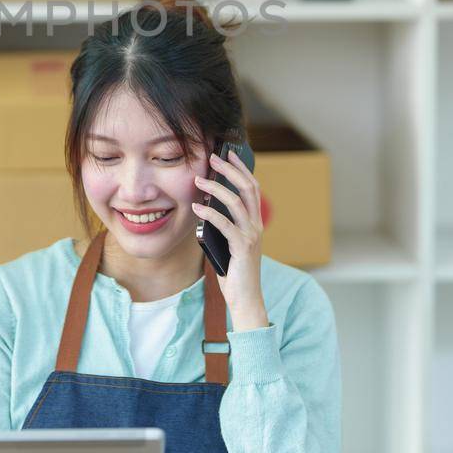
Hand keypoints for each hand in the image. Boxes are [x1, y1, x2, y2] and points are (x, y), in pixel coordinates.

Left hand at [193, 150, 268, 330]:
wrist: (245, 298)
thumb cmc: (233, 270)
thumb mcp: (228, 242)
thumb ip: (222, 224)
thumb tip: (204, 204)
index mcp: (255, 222)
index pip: (252, 187)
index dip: (241, 169)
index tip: (228, 154)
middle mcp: (256, 225)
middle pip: (247, 188)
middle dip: (230, 170)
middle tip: (213, 157)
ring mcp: (251, 236)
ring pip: (236, 202)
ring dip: (216, 188)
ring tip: (199, 180)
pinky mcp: (242, 247)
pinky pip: (225, 225)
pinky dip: (209, 213)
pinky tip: (196, 207)